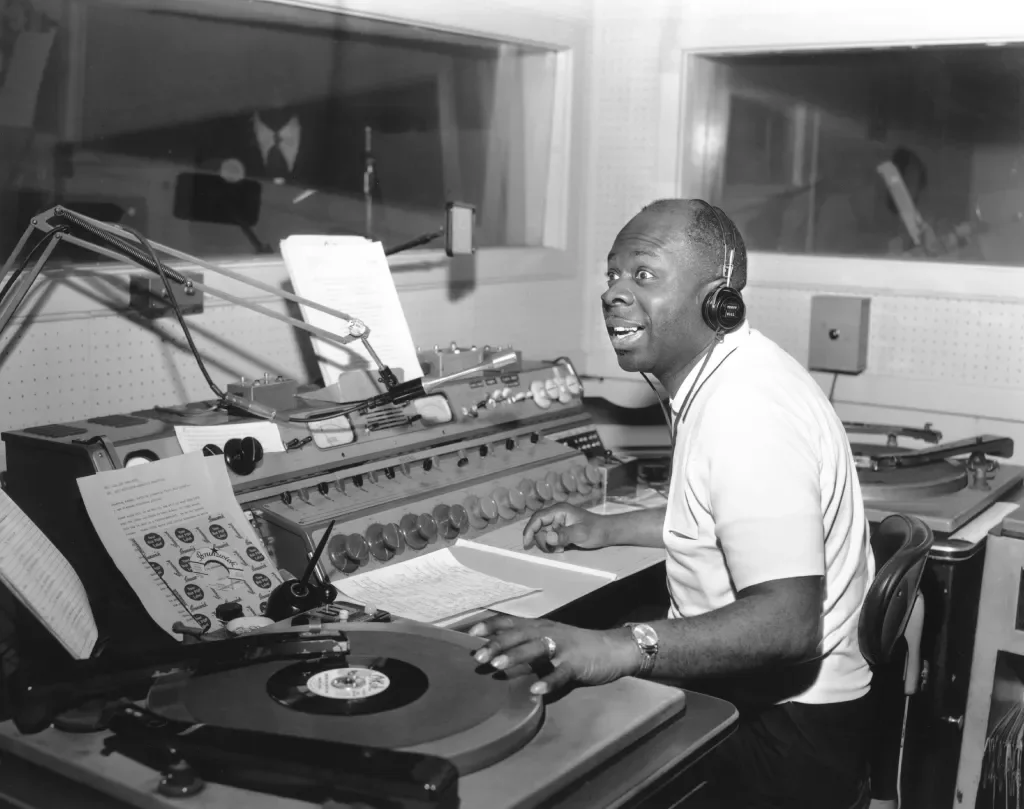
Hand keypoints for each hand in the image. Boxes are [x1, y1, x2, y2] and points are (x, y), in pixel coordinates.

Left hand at [469, 615, 637, 695]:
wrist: (614, 648)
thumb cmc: (577, 645)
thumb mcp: (550, 640)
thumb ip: (527, 645)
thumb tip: (498, 655)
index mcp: (540, 627)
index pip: (511, 622)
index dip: (491, 626)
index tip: (470, 633)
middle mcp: (548, 633)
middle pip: (519, 635)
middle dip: (497, 645)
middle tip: (477, 658)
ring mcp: (563, 648)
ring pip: (536, 649)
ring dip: (516, 657)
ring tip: (497, 667)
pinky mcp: (577, 663)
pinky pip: (560, 673)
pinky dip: (548, 682)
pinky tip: (536, 690)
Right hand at [522, 503, 604, 552]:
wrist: (607, 532)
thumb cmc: (595, 530)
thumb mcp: (580, 533)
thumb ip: (563, 535)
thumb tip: (547, 537)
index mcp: (559, 510)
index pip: (538, 518)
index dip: (529, 530)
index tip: (526, 543)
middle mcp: (556, 514)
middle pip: (538, 527)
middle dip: (542, 540)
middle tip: (552, 550)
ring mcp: (558, 522)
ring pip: (543, 534)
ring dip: (548, 543)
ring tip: (561, 548)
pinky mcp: (561, 529)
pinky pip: (550, 537)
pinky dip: (553, 545)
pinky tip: (562, 548)